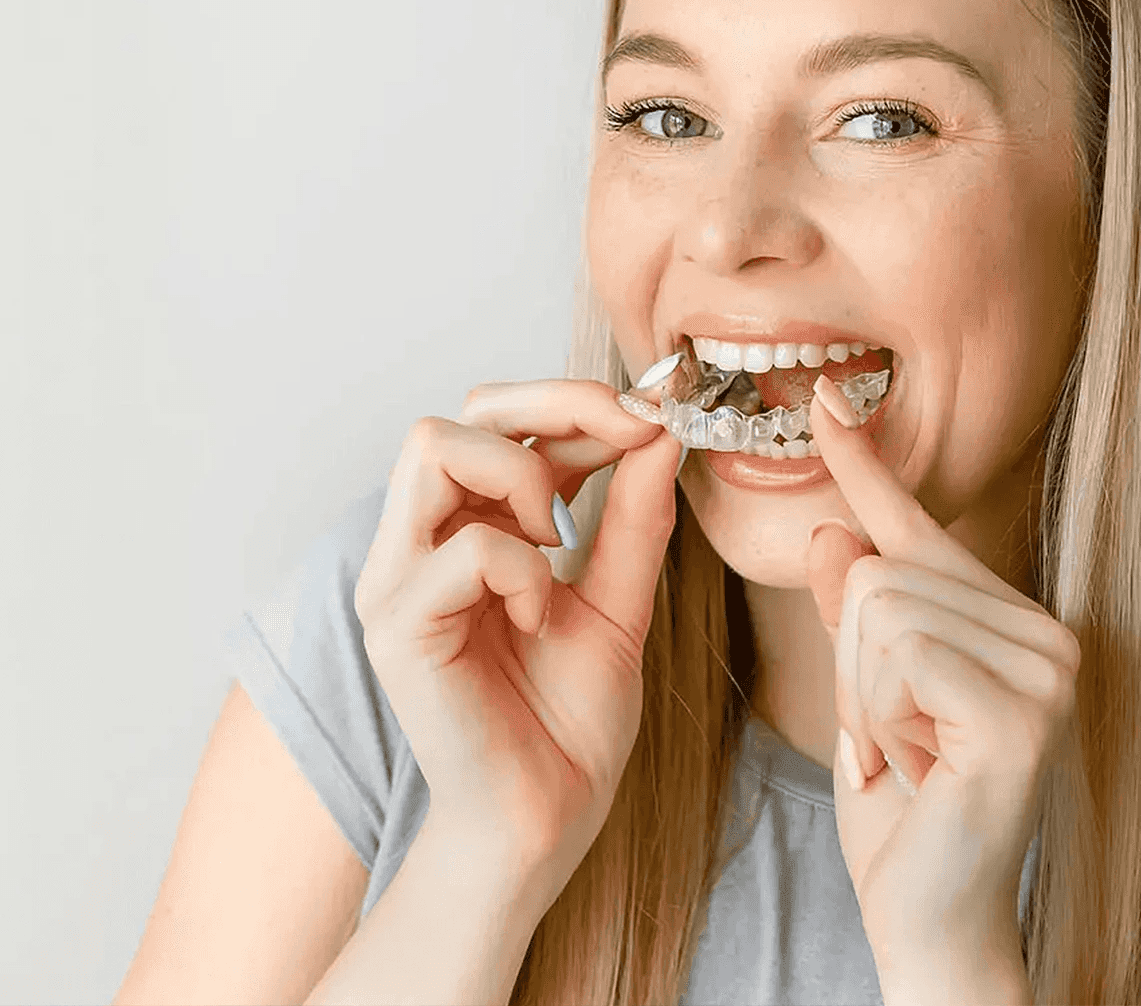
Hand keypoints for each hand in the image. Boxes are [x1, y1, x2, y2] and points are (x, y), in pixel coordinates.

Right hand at [354, 380, 680, 915]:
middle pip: (454, 414)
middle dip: (553, 406)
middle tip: (624, 439)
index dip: (573, 402)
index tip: (648, 420)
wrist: (546, 822)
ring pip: (433, 447)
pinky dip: (524, 569)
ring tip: (560, 541)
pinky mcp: (397, 626)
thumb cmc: (568, 723)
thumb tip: (660, 432)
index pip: (492, 420)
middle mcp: (415, 545)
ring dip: (523, 476)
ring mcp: (396, 581)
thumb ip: (633, 516)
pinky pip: (465, 547)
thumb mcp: (620, 602)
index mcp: (462, 531)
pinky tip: (540, 617)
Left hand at [804, 376, 1076, 997]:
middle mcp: (1046, 632)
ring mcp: (1046, 670)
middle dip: (852, 663)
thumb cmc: (898, 803)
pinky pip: (898, 653)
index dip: (865, 464)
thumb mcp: (862, 688)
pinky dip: (877, 714)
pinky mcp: (1022, 710)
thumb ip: (854, 609)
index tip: (827, 399)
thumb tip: (834, 527)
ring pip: (879, 605)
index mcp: (1007, 620)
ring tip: (904, 753)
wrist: (926, 914)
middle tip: (890, 737)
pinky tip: (916, 765)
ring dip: (863, 695)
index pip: (916, 528)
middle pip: (879, 566)